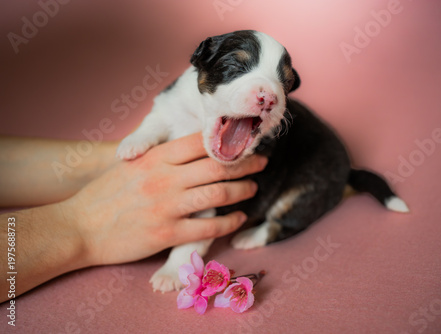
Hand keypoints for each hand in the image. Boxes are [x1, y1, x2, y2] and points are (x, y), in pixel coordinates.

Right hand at [63, 132, 266, 266]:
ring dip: (241, 191)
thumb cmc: (103, 195)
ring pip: (218, 194)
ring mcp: (167, 206)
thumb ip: (160, 157)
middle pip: (217, 166)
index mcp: (156, 158)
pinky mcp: (167, 233)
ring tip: (252, 189)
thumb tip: (190, 151)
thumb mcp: (131, 166)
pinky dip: (229, 222)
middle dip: (245, 164)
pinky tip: (238, 219)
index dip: (228, 141)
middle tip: (260, 163)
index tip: (244, 141)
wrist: (78, 227)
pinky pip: (208, 227)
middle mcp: (165, 178)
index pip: (201, 142)